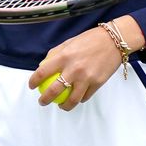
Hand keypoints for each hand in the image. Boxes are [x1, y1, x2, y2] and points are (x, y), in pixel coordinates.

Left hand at [27, 15, 145, 111]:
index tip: (31, 86)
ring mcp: (86, 77)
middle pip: (54, 91)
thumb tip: (42, 66)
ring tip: (60, 106)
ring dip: (63, 106)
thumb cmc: (90, 40)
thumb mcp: (69, 43)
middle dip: (45, 99)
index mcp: (64, 56)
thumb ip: (55, 54)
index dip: (34, 81)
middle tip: (42, 101)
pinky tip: (76, 98)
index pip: (42, 72)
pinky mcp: (97, 83)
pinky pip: (85, 97)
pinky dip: (79, 99)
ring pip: (71, 100)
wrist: (114, 41)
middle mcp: (74, 68)